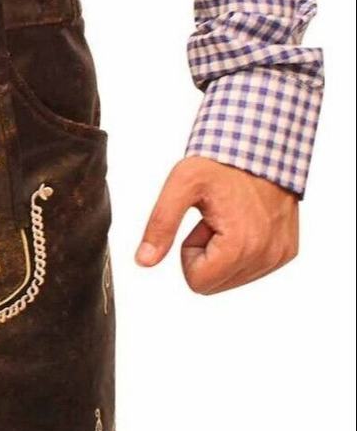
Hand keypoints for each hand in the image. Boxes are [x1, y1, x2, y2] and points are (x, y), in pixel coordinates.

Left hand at [135, 157, 298, 294]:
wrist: (260, 147)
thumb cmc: (221, 163)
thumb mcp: (180, 186)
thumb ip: (160, 225)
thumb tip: (144, 261)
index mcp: (242, 246)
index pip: (198, 282)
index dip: (190, 253)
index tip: (202, 223)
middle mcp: (267, 256)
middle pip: (214, 284)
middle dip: (206, 254)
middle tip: (214, 219)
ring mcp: (279, 255)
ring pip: (231, 279)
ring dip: (222, 252)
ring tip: (228, 217)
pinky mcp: (286, 252)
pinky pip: (250, 270)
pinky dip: (241, 250)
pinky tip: (242, 221)